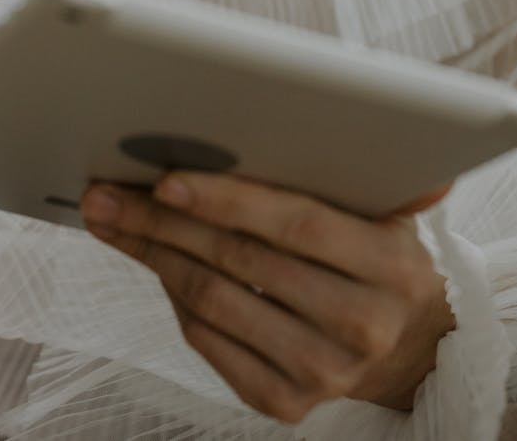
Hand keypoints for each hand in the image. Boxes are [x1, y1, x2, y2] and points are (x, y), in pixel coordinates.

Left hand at [81, 175, 454, 424]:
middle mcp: (362, 325)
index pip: (296, 224)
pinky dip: (174, 296)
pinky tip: (154, 261)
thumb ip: (361, 171)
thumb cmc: (380, 257)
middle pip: (241, 262)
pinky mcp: (287, 403)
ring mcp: (323, 372)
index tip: (165, 180)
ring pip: (214, 303)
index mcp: (391, 264)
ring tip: (112, 219)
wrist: (408, 347)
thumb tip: (347, 114)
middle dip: (164, 222)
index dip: (227, 200)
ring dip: (154, 255)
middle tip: (109, 193)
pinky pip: (210, 342)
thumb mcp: (386, 211)